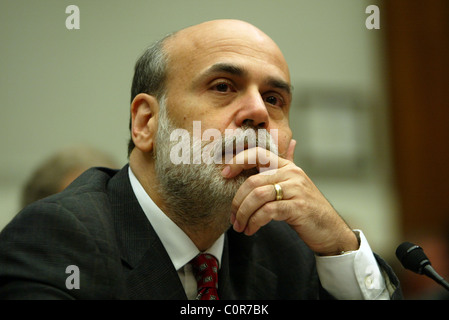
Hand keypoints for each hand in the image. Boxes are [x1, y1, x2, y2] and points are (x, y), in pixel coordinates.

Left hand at [221, 139, 358, 255]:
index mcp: (287, 166)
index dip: (238, 161)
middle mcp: (292, 173)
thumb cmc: (307, 207)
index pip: (258, 153)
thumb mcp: (296, 183)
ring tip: (240, 226)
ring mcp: (296, 189)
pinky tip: (252, 230)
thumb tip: (292, 143)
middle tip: (233, 217)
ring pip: (258, 196)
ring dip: (244, 213)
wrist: (330, 229)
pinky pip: (269, 211)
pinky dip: (255, 221)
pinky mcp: (298, 207)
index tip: (224, 174)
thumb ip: (290, 164)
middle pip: (253, 181)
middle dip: (237, 201)